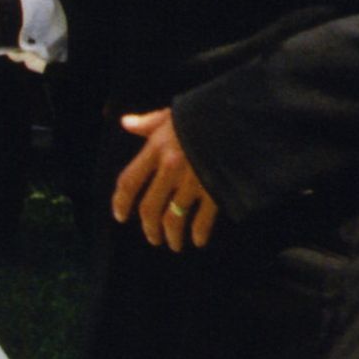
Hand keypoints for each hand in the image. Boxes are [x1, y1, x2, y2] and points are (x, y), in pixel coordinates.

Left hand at [111, 109, 218, 250]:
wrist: (238, 116)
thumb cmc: (202, 114)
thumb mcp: (172, 114)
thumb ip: (148, 123)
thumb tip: (126, 123)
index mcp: (157, 149)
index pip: (129, 181)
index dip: (120, 202)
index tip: (120, 216)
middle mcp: (170, 168)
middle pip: (149, 208)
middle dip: (149, 228)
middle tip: (152, 238)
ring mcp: (192, 181)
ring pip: (174, 219)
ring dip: (171, 236)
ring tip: (174, 244)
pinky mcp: (215, 190)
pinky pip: (202, 220)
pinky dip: (199, 233)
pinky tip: (198, 241)